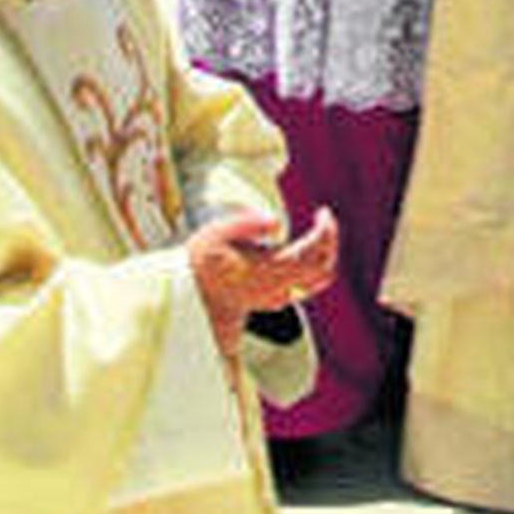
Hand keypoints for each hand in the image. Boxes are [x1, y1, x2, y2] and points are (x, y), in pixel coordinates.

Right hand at [188, 207, 338, 359]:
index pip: (311, 253)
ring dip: (322, 258)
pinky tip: (297, 251)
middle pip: (322, 271)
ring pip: (314, 284)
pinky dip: (310, 269)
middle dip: (330, 244)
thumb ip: (247, 223)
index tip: (324, 212)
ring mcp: (273, 298)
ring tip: (316, 234)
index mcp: (266, 270)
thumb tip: (276, 222)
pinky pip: (301, 289)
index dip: (326, 231)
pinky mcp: (267, 302)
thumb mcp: (216, 234)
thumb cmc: (198, 263)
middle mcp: (275, 288)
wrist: (183, 299)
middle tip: (324, 221)